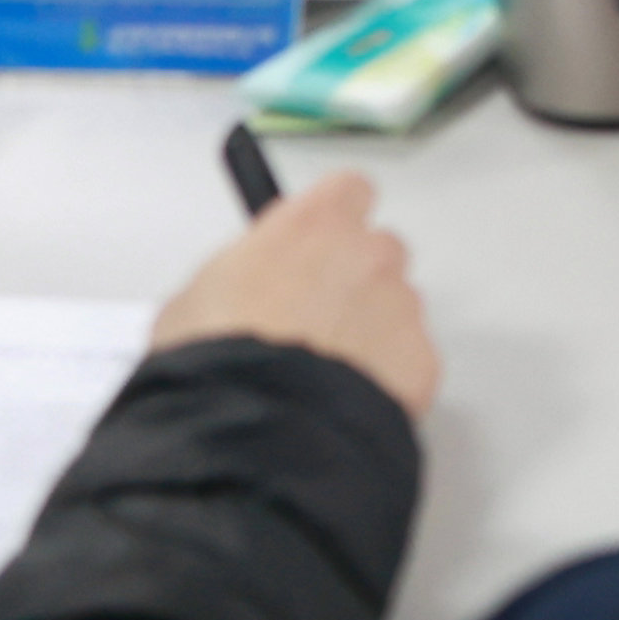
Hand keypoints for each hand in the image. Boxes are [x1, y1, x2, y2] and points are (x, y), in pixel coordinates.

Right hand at [152, 169, 438, 417]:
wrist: (249, 428)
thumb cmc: (213, 360)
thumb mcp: (197, 295)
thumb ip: (245, 266)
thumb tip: (255, 275)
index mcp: (313, 224)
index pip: (348, 191)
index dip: (331, 220)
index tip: (315, 243)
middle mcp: (368, 254)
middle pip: (379, 251)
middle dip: (353, 278)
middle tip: (313, 320)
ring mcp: (402, 306)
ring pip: (396, 308)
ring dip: (369, 331)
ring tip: (320, 375)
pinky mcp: (421, 360)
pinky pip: (408, 361)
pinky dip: (386, 378)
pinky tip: (341, 402)